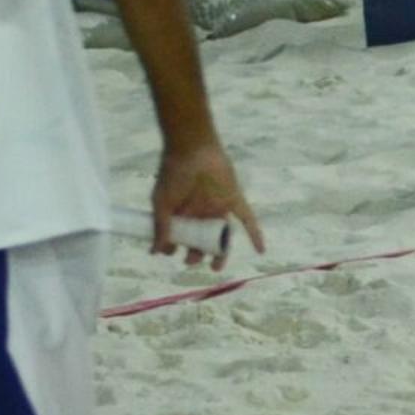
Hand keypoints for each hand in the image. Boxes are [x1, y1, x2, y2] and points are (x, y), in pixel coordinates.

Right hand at [151, 139, 265, 270]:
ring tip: (215, 266)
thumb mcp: (162, 203)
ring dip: (220, 252)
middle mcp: (200, 213)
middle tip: (192, 260)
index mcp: (182, 213)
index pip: (181, 237)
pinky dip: (255, 234)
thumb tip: (155, 252)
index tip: (172, 252)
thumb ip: (161, 227)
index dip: (176, 247)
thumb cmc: (173, 173)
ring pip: (222, 235)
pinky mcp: (233, 199)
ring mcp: (217, 207)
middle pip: (201, 240)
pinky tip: (260, 250)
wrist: (192, 148)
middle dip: (196, 253)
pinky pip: (247, 219)